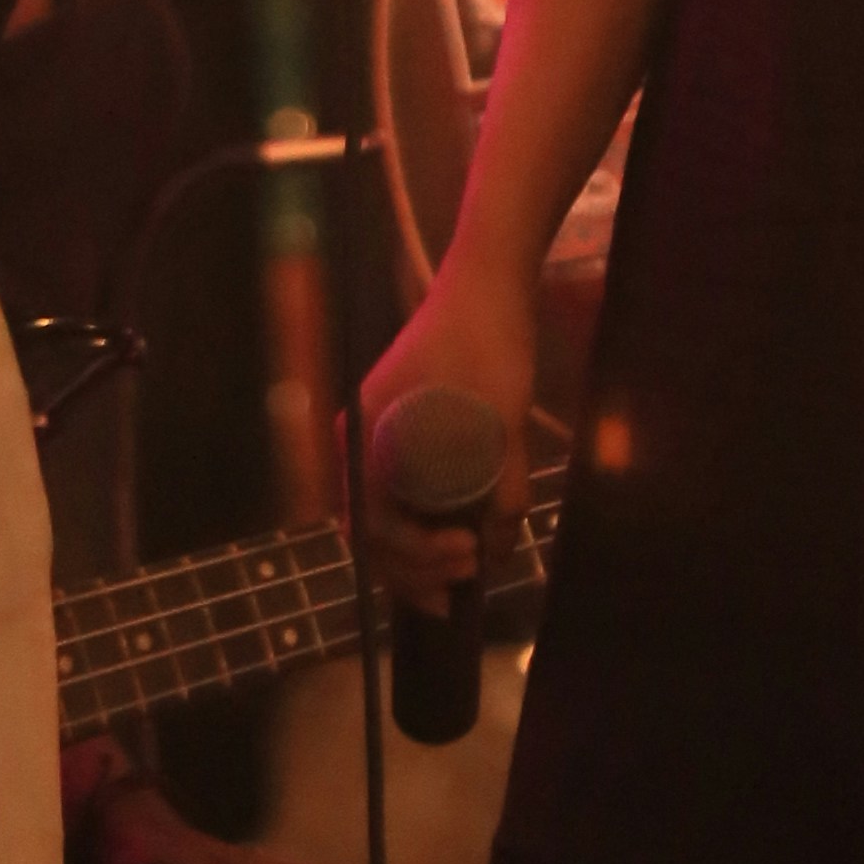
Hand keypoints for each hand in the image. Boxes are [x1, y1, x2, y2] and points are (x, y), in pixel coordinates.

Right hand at [348, 270, 538, 610]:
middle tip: (464, 584)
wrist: (488, 279)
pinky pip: (399, 493)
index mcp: (366, 436)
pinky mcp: (400, 430)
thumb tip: (500, 554)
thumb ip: (502, 490)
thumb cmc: (487, 342)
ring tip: (464, 571)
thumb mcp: (502, 420)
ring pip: (384, 516)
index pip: (373, 524)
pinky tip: (456, 538)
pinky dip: (421, 524)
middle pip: (370, 530)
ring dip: (417, 552)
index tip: (467, 557)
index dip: (415, 557)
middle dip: (413, 568)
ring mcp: (377, 435)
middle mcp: (360, 440)